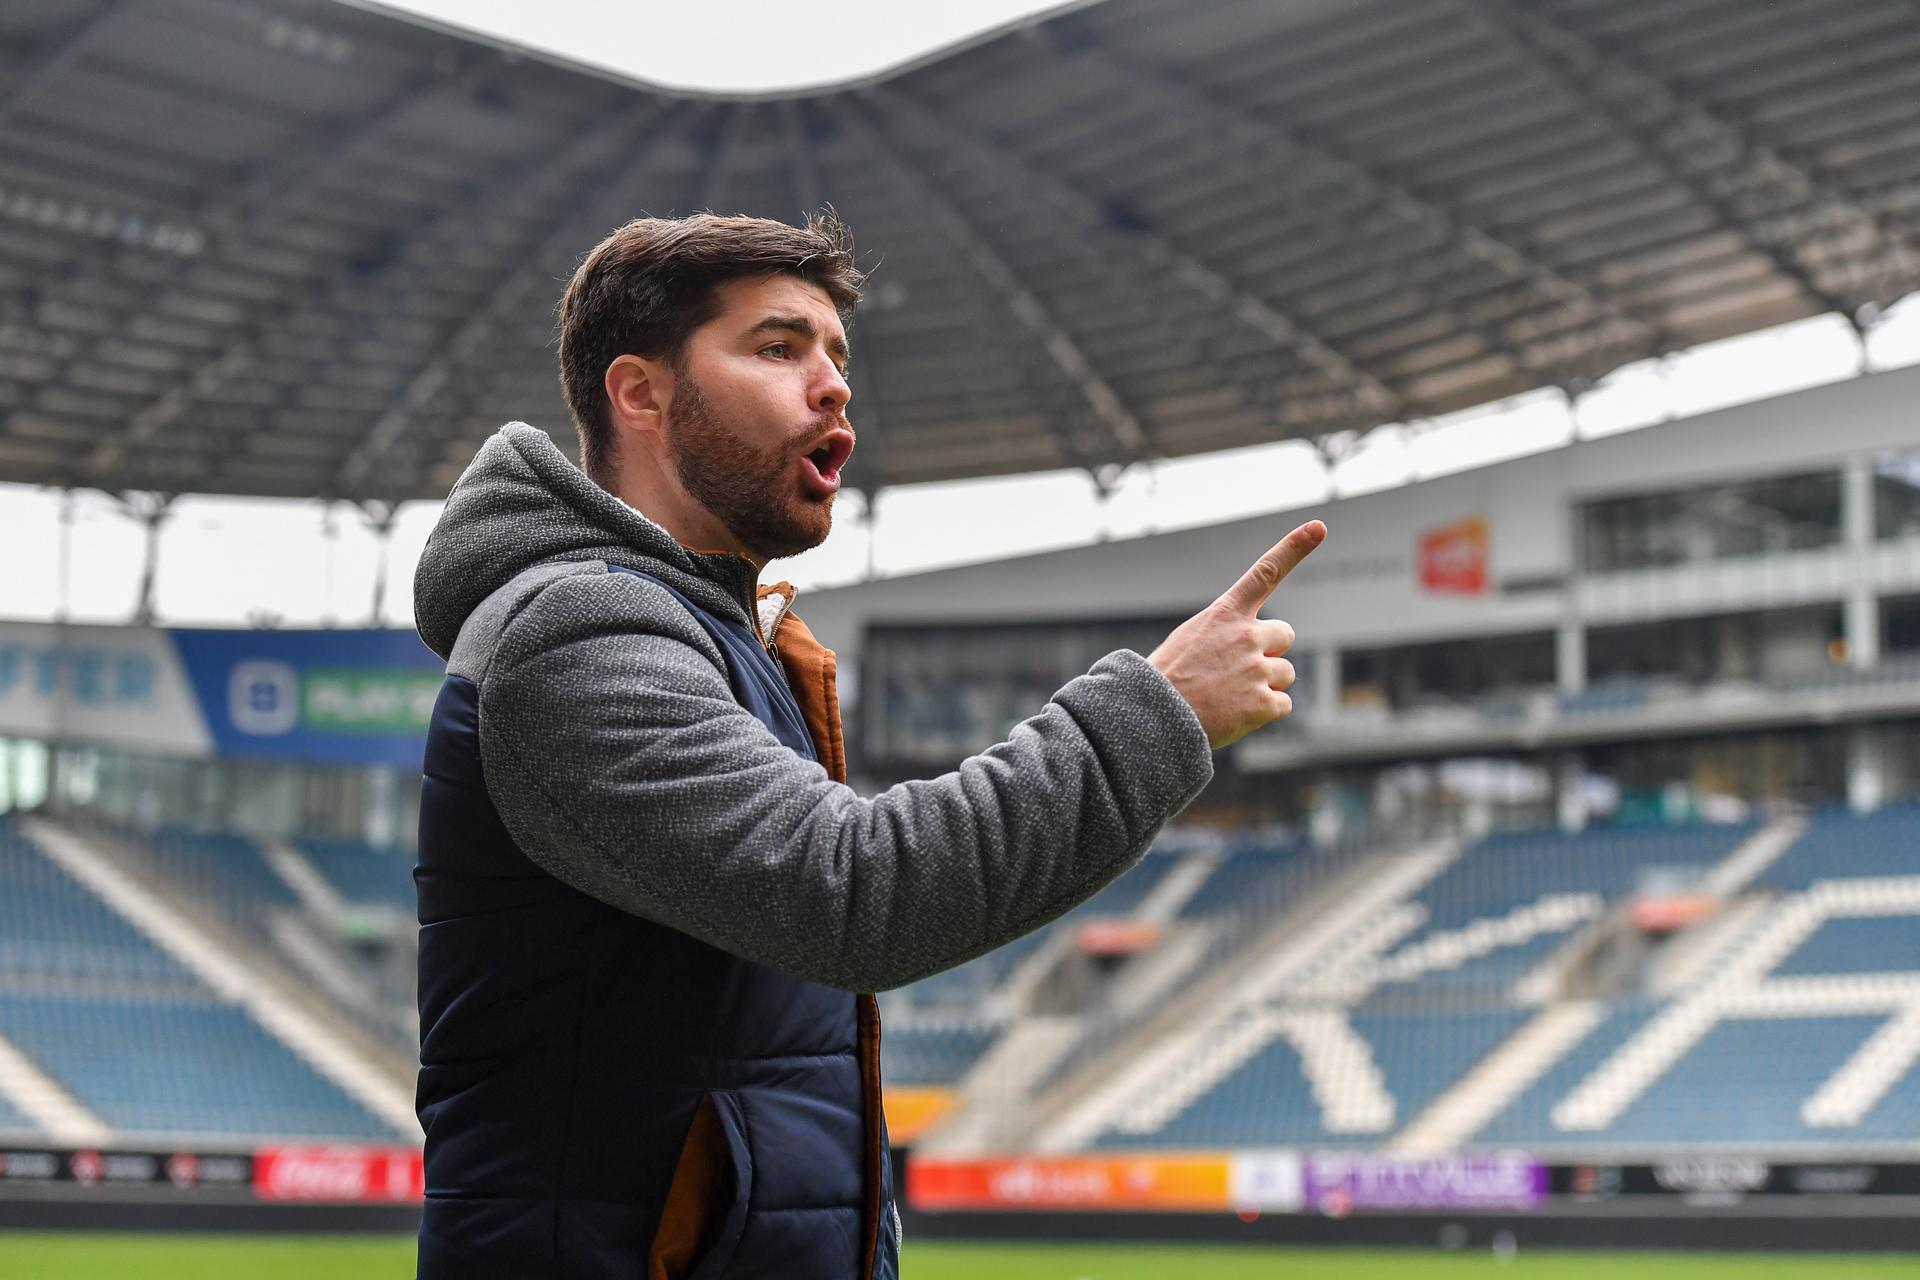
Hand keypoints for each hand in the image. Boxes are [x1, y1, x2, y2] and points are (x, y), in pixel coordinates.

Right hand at [1148, 520, 1325, 749]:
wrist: (1153, 719)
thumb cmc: (1167, 680)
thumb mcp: (1190, 640)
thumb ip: (1225, 634)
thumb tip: (1255, 649)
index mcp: (1225, 614)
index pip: (1265, 572)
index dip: (1294, 548)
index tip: (1319, 527)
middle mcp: (1247, 635)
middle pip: (1285, 635)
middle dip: (1270, 651)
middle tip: (1238, 670)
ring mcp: (1257, 669)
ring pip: (1285, 672)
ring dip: (1265, 685)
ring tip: (1230, 696)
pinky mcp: (1263, 703)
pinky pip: (1282, 704)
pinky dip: (1264, 712)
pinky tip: (1236, 714)